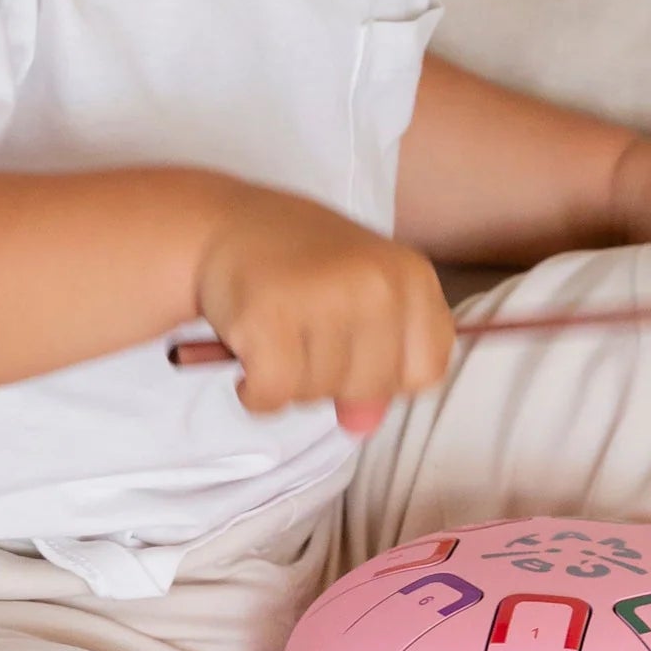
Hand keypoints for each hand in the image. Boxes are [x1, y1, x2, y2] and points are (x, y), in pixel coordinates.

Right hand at [194, 187, 454, 436]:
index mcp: (412, 276)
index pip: (426, 371)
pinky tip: (251, 355)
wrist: (224, 224)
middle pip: (373, 389)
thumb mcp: (359, 301)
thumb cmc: (302, 267)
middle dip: (335, 382)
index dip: (388, 376)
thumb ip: (378, 364)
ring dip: (291, 382)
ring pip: (320, 394)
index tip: (355, 350)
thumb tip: (363, 426)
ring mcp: (323, 297)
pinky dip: (255, 392)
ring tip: (277, 336)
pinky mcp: (267, 317)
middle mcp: (377, 282)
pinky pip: (273, 395)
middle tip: (306, 338)